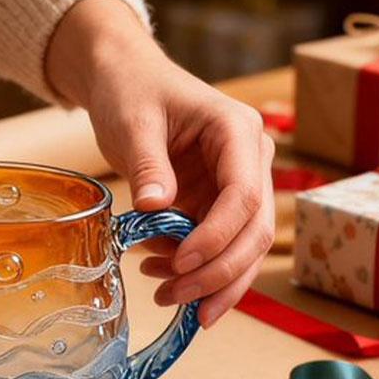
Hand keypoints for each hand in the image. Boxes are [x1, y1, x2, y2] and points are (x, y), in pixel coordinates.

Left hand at [46, 0, 273, 327]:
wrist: (124, 80)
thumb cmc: (131, 90)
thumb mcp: (133, 123)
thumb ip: (147, 164)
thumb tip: (154, 209)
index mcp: (237, 132)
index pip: (244, 195)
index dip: (216, 237)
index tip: (180, 263)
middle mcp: (249, 161)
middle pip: (254, 230)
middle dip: (219, 272)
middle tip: (175, 297)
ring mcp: (235, 185)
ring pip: (243, 247)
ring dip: (211, 282)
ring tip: (165, 298)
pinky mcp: (214, 203)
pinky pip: (217, 246)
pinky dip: (194, 270)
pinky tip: (160, 279)